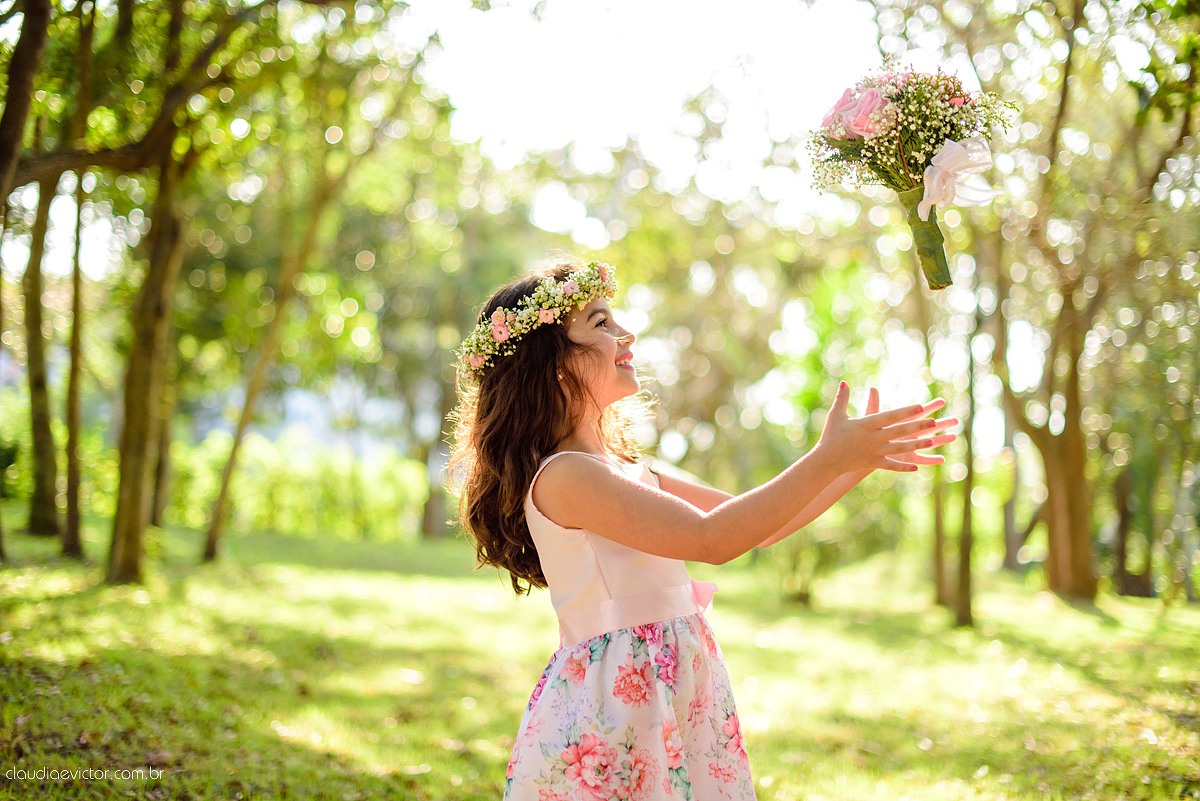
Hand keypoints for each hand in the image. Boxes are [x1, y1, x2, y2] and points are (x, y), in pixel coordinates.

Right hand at [815, 382, 956, 473]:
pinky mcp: (873, 463)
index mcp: (866, 424)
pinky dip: (904, 467)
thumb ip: (842, 398)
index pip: (890, 416)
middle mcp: (873, 438)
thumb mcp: (835, 415)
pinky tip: (917, 467)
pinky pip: (892, 465)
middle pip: (900, 431)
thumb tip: (843, 382)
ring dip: (917, 445)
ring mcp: (875, 452)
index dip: (906, 412)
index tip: (921, 407)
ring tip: (932, 441)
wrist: (826, 460)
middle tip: (934, 422)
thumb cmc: (831, 435)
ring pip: (900, 448)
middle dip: (918, 427)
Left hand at [861, 387, 956, 466]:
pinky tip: (942, 460)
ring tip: (953, 437)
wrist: (864, 450)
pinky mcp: (906, 457)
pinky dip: (931, 460)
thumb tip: (872, 387)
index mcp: (902, 422)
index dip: (930, 407)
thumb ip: (874, 403)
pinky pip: (921, 459)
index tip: (941, 401)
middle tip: (956, 420)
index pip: (919, 413)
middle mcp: (909, 433)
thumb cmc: (867, 433)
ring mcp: (909, 445)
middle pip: (928, 427)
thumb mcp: (872, 418)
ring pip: (928, 443)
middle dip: (942, 423)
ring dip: (941, 440)